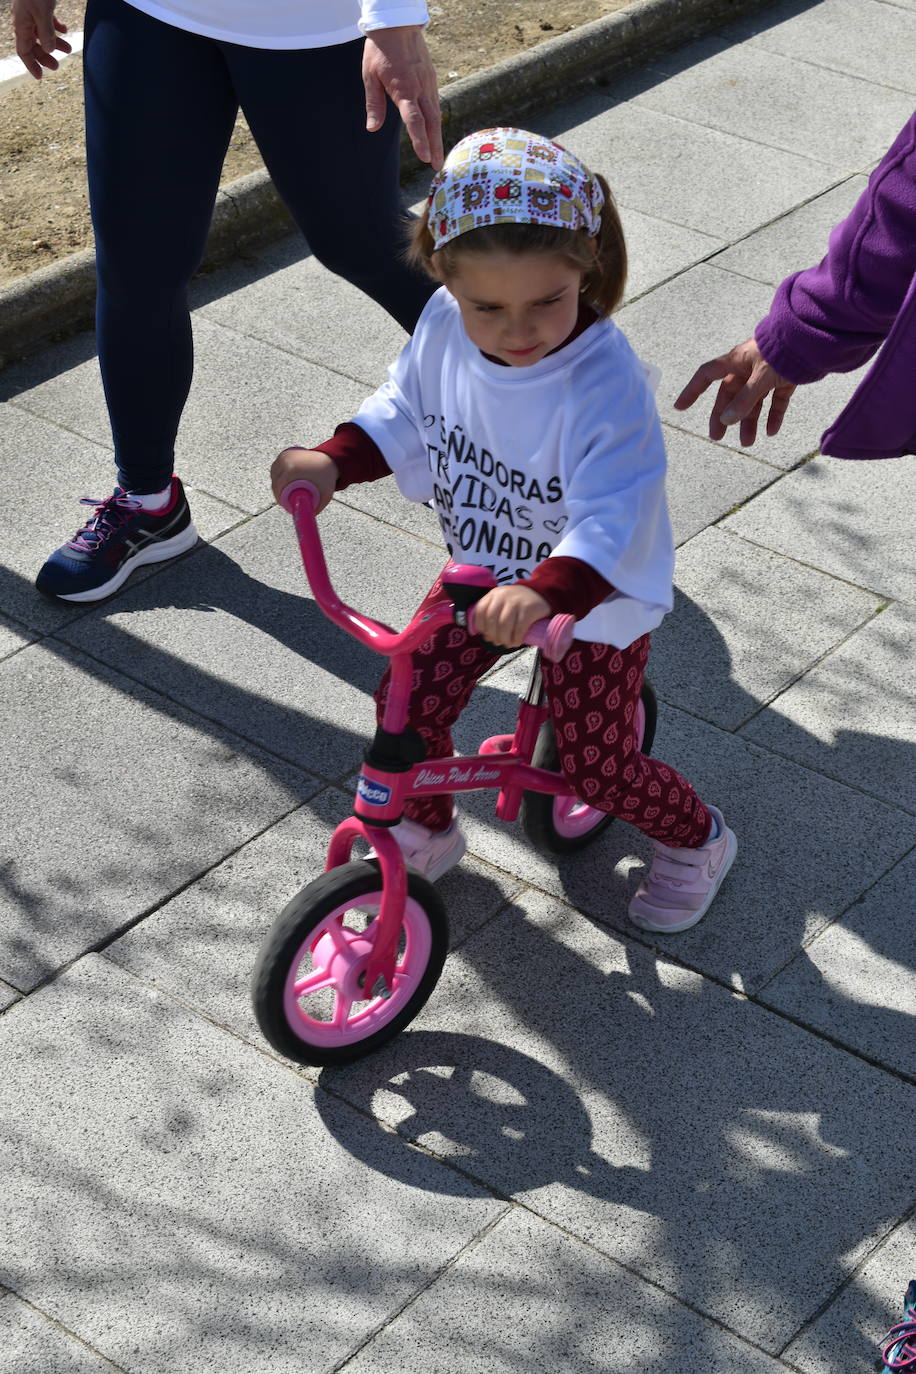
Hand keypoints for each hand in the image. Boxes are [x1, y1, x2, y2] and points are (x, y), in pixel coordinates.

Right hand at [12, 0, 70, 79]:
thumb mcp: (43, 14)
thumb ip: (46, 34)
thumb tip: (49, 50)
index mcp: (21, 24)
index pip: (23, 50)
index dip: (31, 64)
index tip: (40, 77)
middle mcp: (25, 20)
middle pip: (33, 44)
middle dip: (45, 56)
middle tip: (57, 67)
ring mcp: (32, 12)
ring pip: (42, 33)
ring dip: (54, 43)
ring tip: (68, 49)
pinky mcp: (40, 4)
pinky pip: (47, 20)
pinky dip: (55, 28)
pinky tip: (64, 31)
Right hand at [270, 448, 338, 511]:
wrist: (330, 459)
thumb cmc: (327, 478)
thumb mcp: (324, 495)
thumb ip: (315, 509)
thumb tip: (302, 519)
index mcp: (292, 469)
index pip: (278, 487)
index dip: (279, 498)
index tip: (283, 504)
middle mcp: (286, 460)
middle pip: (275, 481)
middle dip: (278, 492)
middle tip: (284, 501)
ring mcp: (284, 456)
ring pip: (274, 475)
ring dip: (277, 483)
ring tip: (284, 492)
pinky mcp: (284, 453)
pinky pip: (276, 468)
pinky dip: (277, 475)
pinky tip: (281, 481)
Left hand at [362, 25, 442, 168]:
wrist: (397, 24)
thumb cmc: (380, 50)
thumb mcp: (370, 76)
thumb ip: (374, 104)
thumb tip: (372, 128)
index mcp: (404, 89)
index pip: (414, 120)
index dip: (419, 140)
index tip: (424, 157)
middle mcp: (420, 89)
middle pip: (430, 122)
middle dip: (434, 146)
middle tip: (436, 166)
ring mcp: (428, 84)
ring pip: (436, 115)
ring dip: (437, 137)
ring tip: (438, 155)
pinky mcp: (431, 79)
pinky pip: (435, 104)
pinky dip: (436, 121)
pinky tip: (436, 132)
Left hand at [472, 585, 550, 648]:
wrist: (540, 596)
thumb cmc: (517, 604)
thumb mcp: (501, 604)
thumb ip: (491, 616)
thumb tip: (485, 636)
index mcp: (494, 594)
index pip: (480, 610)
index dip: (481, 626)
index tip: (486, 635)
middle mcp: (503, 595)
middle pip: (491, 620)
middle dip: (493, 635)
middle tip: (498, 642)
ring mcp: (516, 601)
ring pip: (504, 625)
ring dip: (504, 639)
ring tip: (507, 643)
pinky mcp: (528, 609)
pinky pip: (518, 628)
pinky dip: (516, 638)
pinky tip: (516, 642)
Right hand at [674, 337, 796, 445]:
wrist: (813, 339)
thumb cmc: (782, 351)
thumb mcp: (760, 378)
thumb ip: (744, 400)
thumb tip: (726, 420)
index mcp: (736, 361)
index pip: (707, 376)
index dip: (692, 391)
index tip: (680, 407)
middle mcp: (748, 367)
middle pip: (730, 395)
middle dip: (724, 416)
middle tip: (719, 437)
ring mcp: (767, 373)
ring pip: (753, 401)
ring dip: (749, 421)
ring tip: (748, 442)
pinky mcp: (785, 379)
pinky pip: (775, 400)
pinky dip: (773, 415)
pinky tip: (771, 432)